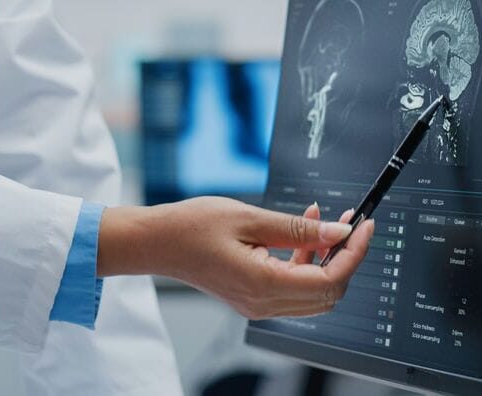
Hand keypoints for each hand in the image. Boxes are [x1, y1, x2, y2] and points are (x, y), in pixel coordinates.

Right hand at [98, 197, 373, 319]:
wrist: (156, 241)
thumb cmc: (192, 225)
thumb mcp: (248, 217)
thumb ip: (297, 227)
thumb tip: (339, 231)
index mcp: (264, 285)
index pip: (330, 279)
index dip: (353, 253)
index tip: (363, 226)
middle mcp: (264, 303)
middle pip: (327, 292)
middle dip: (344, 256)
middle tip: (350, 221)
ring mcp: (257, 303)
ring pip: (312, 290)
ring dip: (324, 256)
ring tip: (323, 217)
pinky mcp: (251, 295)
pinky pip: (291, 285)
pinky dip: (303, 259)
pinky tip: (300, 229)